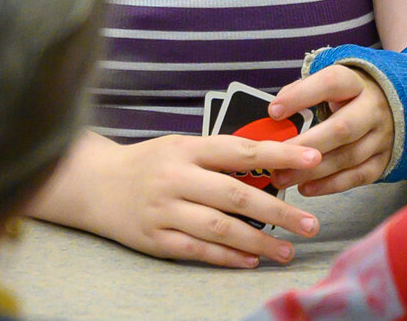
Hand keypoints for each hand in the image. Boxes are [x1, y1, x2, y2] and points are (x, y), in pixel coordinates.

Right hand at [30, 131, 319, 269]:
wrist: (92, 184)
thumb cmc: (147, 163)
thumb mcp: (179, 147)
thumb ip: (219, 156)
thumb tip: (273, 165)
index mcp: (185, 148)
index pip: (240, 150)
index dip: (279, 155)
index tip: (313, 159)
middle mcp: (175, 178)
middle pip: (235, 194)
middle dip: (278, 210)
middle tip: (310, 223)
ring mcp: (164, 210)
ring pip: (219, 228)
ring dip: (258, 240)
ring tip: (287, 250)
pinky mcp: (155, 239)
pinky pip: (198, 251)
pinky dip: (228, 257)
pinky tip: (251, 259)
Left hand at [267, 64, 394, 196]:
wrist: (391, 106)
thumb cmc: (347, 95)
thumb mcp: (328, 84)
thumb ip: (301, 92)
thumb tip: (275, 112)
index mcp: (355, 83)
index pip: (331, 83)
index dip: (301, 96)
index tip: (274, 112)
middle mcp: (373, 109)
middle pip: (342, 129)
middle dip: (306, 145)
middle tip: (276, 157)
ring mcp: (382, 137)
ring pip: (348, 157)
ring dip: (313, 171)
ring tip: (283, 178)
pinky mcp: (383, 160)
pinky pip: (358, 177)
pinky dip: (330, 185)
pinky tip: (306, 189)